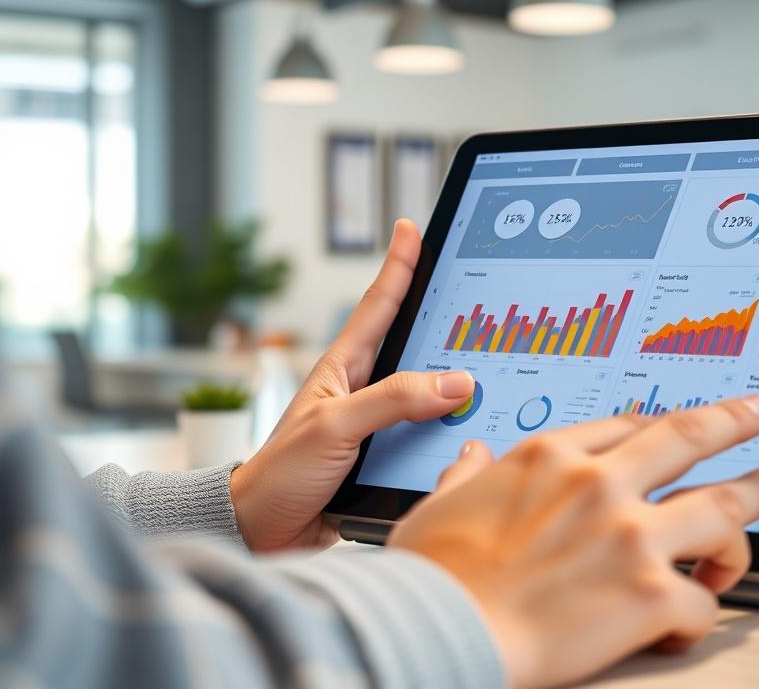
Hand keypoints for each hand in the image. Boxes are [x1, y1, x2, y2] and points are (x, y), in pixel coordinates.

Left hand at [230, 220, 475, 550]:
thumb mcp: (336, 427)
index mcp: (343, 369)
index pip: (377, 306)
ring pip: (428, 394)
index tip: (411, 228)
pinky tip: (475, 432)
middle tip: (481, 293)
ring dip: (458, 385)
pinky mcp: (387, 458)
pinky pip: (428, 435)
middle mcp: (363, 390)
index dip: (397, 266)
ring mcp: (376, 424)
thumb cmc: (282, 472)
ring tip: (497, 366)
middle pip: (414, 345)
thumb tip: (456, 381)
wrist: (262, 531)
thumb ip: (393, 401)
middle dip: (446, 319)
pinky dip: (452, 431)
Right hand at [389, 396, 758, 688]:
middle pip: (688, 439)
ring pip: (721, 508)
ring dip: (755, 500)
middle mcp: (600, 483)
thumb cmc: (436, 572)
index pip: (626, 427)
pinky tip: (686, 623)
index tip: (676, 427)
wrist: (441, 627)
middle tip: (758, 412)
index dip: (660, 428)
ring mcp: (631, 535)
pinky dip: (702, 612)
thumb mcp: (442, 504)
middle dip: (732, 422)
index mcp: (551, 456)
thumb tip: (470, 455)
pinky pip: (702, 603)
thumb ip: (465, 474)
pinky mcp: (650, 594)